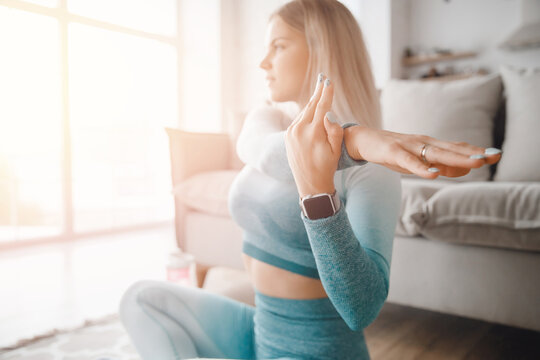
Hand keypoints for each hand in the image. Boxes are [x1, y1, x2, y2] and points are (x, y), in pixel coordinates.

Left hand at [285, 74, 342, 196]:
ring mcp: (291, 133)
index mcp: (313, 133)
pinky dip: (306, 112)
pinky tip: (311, 106)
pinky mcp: (287, 136)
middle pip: (311, 105)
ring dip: (312, 101)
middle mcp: (299, 130)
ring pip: (304, 112)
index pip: (321, 107)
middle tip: (323, 77)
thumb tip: (328, 112)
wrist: (310, 184)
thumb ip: (334, 130)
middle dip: (318, 91)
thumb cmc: (327, 167)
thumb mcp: (336, 150)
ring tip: (319, 88)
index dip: (326, 93)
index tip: (329, 80)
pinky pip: (298, 119)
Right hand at [345, 126, 501, 178]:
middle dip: (473, 154)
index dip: (476, 151)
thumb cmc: (392, 151)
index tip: (497, 155)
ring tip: (475, 163)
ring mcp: (408, 147)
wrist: (364, 140)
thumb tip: (464, 170)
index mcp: (430, 145)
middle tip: (494, 156)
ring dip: (456, 158)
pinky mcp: (393, 153)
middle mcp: (423, 143)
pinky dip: (422, 168)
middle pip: (451, 149)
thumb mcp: (420, 160)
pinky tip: (433, 174)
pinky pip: (409, 162)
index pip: (457, 148)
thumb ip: (440, 165)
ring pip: (435, 153)